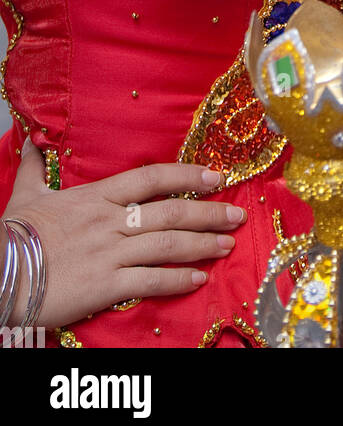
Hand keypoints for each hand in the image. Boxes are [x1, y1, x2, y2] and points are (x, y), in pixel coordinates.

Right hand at [2, 138, 245, 328]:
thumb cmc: (11, 235)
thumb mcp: (25, 194)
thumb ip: (35, 166)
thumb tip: (32, 140)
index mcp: (96, 196)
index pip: (152, 178)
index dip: (187, 175)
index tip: (215, 176)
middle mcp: (109, 222)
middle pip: (170, 212)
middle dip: (208, 212)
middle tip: (237, 213)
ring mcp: (109, 253)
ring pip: (168, 245)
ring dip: (203, 244)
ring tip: (228, 244)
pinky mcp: (104, 285)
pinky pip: (150, 281)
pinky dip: (178, 280)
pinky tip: (198, 279)